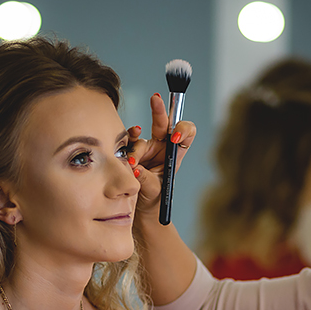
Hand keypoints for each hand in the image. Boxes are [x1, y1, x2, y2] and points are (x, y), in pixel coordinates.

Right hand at [128, 93, 196, 217]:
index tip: (176, 136)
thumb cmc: (154, 201)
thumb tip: (136, 169)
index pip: (186, 134)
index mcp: (175, 154)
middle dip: (159, 110)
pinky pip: (126, 142)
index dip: (183, 130)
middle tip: (155, 99)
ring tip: (132, 163)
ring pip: (140, 139)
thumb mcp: (154, 192)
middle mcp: (161, 147)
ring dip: (136, 149)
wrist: (140, 210)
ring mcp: (145, 147)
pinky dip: (124, 146)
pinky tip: (126, 156)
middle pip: (164, 123)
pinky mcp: (129, 151)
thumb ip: (147, 180)